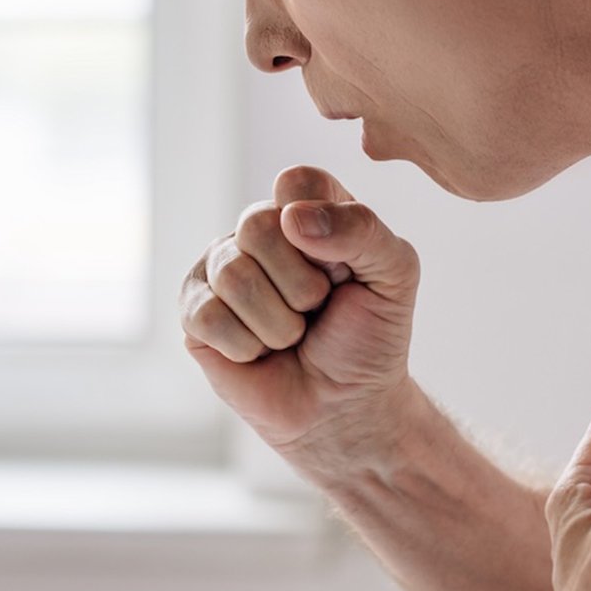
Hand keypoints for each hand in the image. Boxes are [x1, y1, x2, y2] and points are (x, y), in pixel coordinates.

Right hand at [179, 165, 420, 459]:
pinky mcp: (195, 314)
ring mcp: (221, 269)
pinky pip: (209, 317)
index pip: (299, 182)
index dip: (324, 228)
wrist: (345, 408)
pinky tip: (260, 353)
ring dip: (279, 324)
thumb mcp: (395, 275)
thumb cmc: (371, 338)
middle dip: (301, 285)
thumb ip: (361, 229)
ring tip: (293, 335)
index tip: (345, 269)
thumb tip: (291, 217)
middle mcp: (259, 230)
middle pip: (256, 225)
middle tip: (316, 309)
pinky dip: (249, 347)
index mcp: (307, 208)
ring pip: (234, 276)